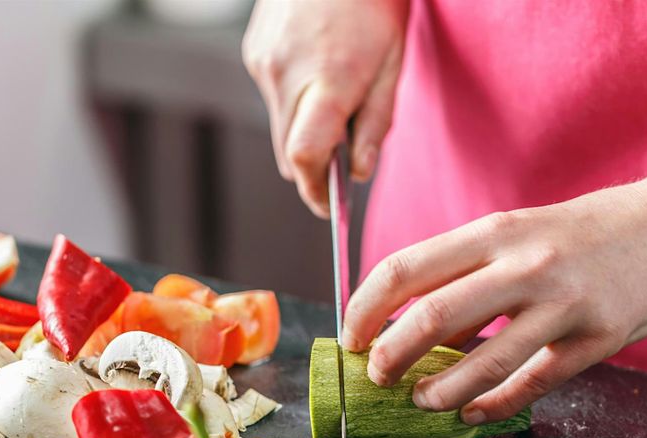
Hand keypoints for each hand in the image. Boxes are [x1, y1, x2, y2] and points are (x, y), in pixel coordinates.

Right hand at [242, 0, 407, 217]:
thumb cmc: (374, 2)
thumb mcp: (393, 64)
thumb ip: (375, 123)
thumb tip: (358, 172)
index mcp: (328, 81)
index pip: (305, 158)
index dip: (314, 192)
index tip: (328, 207)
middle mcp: (286, 75)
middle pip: (289, 153)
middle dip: (313, 166)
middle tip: (342, 156)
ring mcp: (263, 63)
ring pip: (280, 126)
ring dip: (304, 128)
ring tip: (336, 93)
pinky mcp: (253, 53)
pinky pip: (273, 96)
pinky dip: (293, 99)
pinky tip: (317, 68)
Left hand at [341, 185, 646, 423]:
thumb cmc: (584, 233)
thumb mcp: (519, 232)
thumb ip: (466, 272)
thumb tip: (409, 328)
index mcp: (495, 231)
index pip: (405, 269)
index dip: (366, 309)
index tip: (353, 337)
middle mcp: (525, 262)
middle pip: (434, 316)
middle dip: (392, 357)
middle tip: (377, 377)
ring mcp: (564, 302)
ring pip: (484, 361)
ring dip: (440, 391)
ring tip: (421, 402)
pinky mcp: (597, 338)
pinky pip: (532, 384)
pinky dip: (492, 406)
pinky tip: (471, 414)